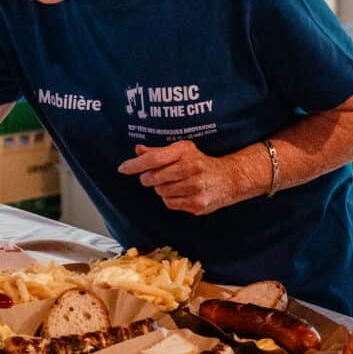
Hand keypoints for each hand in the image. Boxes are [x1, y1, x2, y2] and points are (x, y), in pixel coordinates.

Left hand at [117, 141, 240, 214]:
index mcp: (184, 151)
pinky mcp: (197, 204)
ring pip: (161, 192)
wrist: (229, 178)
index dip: (135, 164)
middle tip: (156, 176)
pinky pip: (170, 203)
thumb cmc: (201, 162)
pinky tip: (181, 193)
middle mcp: (191, 168)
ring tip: (174, 183)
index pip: (153, 158)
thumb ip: (159, 151)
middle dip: (150, 178)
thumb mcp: (182, 151)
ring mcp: (195, 187)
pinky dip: (170, 199)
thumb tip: (138, 150)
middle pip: (154, 177)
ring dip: (161, 189)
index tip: (122, 168)